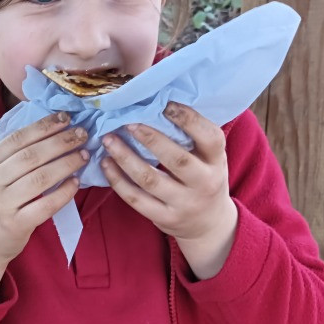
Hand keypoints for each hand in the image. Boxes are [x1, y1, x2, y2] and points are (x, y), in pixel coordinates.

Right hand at [0, 113, 87, 301]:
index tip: (66, 118)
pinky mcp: (16, 225)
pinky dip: (64, 192)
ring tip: (83, 155)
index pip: (17, 139)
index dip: (44, 126)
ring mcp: (2, 204)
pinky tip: (76, 182)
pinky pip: (46, 205)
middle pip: (31, 155)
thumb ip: (11, 158)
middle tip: (82, 134)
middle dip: (61, 141)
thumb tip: (49, 132)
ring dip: (66, 163)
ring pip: (41, 178)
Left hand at [101, 102, 237, 278]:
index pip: (210, 137)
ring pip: (150, 180)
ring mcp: (184, 203)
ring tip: (108, 140)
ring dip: (125, 157)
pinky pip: (136, 199)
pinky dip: (117, 180)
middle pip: (177, 160)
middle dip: (150, 139)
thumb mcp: (208, 158)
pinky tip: (106, 164)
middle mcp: (204, 183)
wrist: (208, 223)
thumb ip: (191, 137)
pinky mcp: (164, 218)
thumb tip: (158, 100)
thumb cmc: (203, 178)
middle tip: (128, 122)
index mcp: (218, 161)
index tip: (165, 104)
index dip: (189, 119)